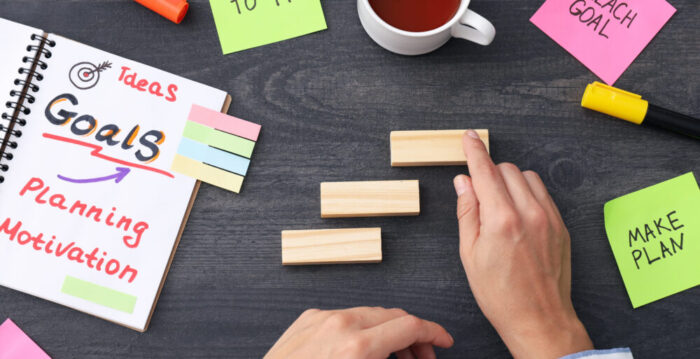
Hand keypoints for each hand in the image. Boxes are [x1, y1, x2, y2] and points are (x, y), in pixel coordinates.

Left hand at [264, 307, 452, 358]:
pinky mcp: (307, 318)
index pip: (410, 326)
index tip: (444, 341)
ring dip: (388, 332)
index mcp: (357, 347)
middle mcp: (340, 324)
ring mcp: (322, 317)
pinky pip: (344, 316)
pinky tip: (362, 349)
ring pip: (370, 313)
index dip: (434, 333)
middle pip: (394, 316)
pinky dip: (361, 328)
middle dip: (413, 336)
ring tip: (394, 357)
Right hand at [453, 130, 592, 358]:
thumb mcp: (470, 254)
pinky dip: (527, 194)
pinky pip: (543, 194)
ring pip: (527, 177)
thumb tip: (463, 182)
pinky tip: (518, 216)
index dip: (474, 151)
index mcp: (501, 220)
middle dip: (490, 174)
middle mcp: (529, 213)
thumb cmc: (500, 294)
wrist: (539, 319)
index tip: (469, 138)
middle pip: (507, 169)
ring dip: (510, 182)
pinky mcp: (561, 225)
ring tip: (500, 208)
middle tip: (480, 195)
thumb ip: (467, 212)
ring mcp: (549, 218)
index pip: (485, 171)